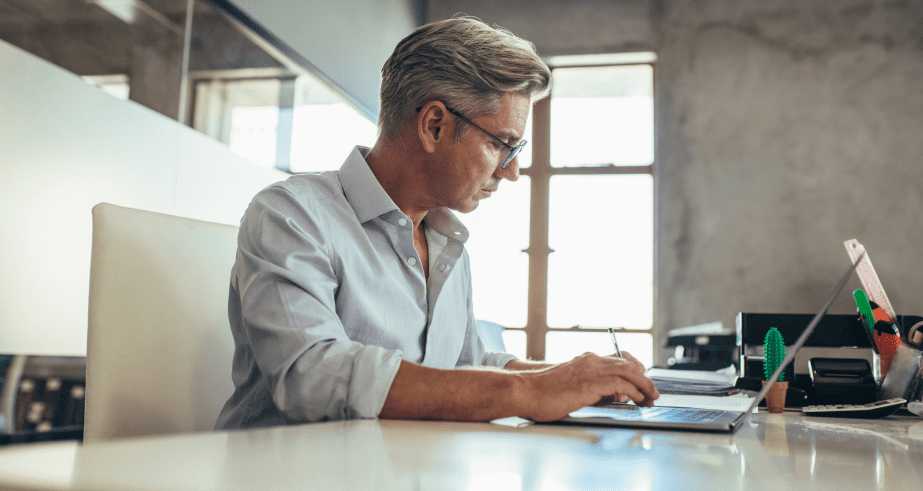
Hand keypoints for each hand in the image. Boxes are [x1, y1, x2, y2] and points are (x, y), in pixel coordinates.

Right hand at [518, 352, 658, 421]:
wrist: (525, 391)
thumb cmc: (543, 393)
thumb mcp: (573, 388)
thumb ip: (594, 389)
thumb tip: (616, 396)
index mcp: (587, 360)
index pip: (620, 359)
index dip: (636, 370)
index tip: (643, 383)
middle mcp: (591, 361)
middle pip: (629, 364)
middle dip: (644, 379)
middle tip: (653, 393)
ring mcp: (591, 370)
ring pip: (629, 371)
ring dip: (644, 386)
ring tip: (650, 398)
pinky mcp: (590, 383)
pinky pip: (620, 384)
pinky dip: (633, 392)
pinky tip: (637, 400)